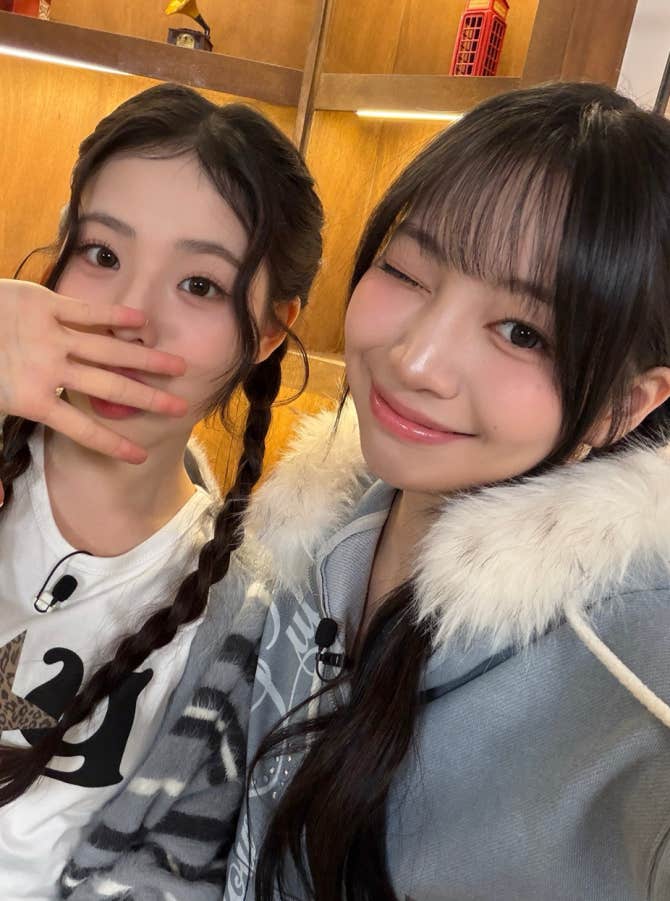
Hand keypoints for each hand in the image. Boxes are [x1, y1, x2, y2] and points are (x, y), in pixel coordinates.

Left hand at [0, 280, 187, 463]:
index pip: (82, 430)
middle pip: (109, 389)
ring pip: (108, 350)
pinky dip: (115, 316)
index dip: (112, 445)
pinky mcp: (46, 306)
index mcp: (32, 401)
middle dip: (147, 399)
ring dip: (144, 359)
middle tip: (178, 407)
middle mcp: (50, 370)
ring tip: (176, 366)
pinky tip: (142, 324)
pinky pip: (87, 312)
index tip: (140, 457)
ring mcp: (51, 336)